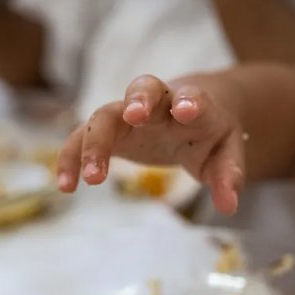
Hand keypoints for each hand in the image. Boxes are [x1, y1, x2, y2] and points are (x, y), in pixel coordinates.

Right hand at [56, 74, 245, 214]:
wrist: (192, 110)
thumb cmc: (210, 133)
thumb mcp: (227, 155)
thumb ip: (228, 177)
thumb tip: (229, 206)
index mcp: (194, 104)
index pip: (192, 97)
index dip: (189, 102)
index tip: (186, 110)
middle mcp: (158, 103)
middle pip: (144, 88)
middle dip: (139, 98)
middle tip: (134, 115)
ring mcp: (128, 113)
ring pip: (105, 114)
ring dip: (96, 141)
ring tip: (93, 178)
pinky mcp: (108, 129)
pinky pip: (82, 137)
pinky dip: (71, 157)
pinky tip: (66, 186)